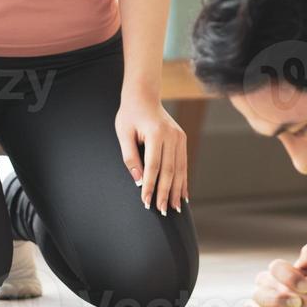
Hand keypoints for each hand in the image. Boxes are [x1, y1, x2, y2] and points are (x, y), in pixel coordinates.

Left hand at [114, 92, 187, 214]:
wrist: (144, 96)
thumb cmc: (130, 115)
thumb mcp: (123, 134)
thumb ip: (130, 158)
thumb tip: (139, 181)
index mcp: (156, 133)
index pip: (153, 166)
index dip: (150, 186)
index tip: (146, 202)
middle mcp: (171, 135)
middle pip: (169, 170)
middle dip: (165, 192)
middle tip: (161, 211)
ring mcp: (179, 137)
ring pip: (180, 169)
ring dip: (176, 190)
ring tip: (174, 208)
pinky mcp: (182, 139)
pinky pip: (184, 163)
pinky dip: (183, 180)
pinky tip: (183, 194)